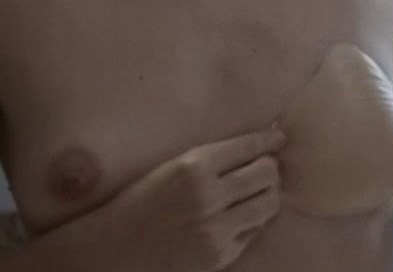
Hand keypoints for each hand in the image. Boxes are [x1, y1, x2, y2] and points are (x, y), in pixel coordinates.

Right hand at [73, 127, 285, 271]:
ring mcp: (217, 228)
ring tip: (257, 193)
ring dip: (268, 195)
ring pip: (269, 203)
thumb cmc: (138, 204)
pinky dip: (251, 223)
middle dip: (270, 168)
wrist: (113, 250)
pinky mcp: (220, 255)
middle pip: (267, 173)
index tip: (279, 137)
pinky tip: (236, 219)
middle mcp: (209, 195)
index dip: (269, 139)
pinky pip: (253, 232)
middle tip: (265, 168)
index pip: (249, 146)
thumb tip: (257, 145)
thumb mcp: (170, 169)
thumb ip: (211, 160)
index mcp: (193, 166)